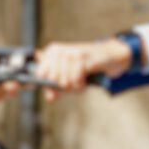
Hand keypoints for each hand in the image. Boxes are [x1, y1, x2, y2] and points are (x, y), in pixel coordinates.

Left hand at [15, 38, 132, 96]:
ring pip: (64, 81)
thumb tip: (50, 98)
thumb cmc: (85, 66)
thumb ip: (57, 87)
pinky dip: (80, 84)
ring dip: (74, 86)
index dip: (48, 85)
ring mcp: (69, 53)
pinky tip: (84, 80)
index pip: (40, 74)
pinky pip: (75, 80)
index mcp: (51, 52)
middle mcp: (58, 50)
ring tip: (80, 81)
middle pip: (52, 80)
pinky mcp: (80, 57)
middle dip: (64, 87)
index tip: (56, 90)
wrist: (108, 55)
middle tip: (73, 83)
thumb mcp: (68, 76)